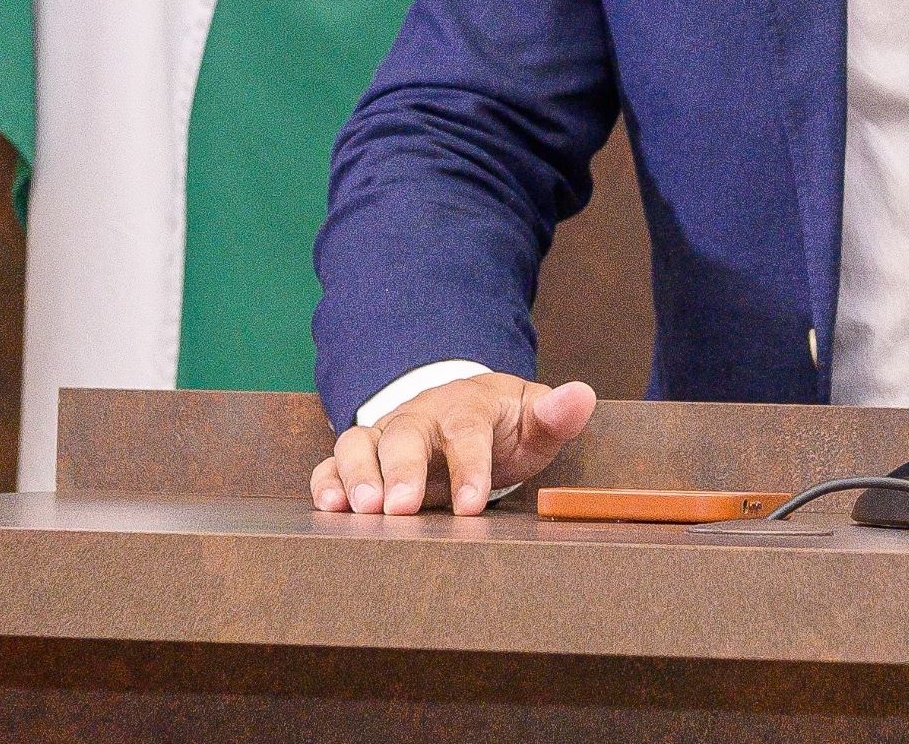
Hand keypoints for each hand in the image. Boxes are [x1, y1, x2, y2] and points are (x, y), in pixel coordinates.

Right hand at [310, 373, 596, 517]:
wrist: (469, 412)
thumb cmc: (505, 425)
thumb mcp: (534, 418)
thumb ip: (556, 414)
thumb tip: (582, 396)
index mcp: (468, 406)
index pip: (467, 431)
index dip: (469, 467)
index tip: (473, 506)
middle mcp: (421, 416)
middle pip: (405, 435)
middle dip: (401, 472)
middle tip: (400, 509)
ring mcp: (387, 434)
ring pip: (359, 444)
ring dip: (356, 475)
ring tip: (363, 512)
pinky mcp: (363, 457)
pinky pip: (333, 463)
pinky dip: (327, 482)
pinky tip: (330, 508)